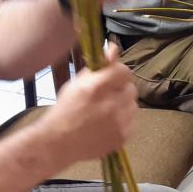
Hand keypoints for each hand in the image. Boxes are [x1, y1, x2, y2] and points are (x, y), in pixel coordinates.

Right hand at [35, 45, 137, 168]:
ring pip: (133, 105)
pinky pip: (132, 121)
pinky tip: (108, 124)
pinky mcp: (123, 136)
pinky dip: (124, 121)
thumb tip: (114, 48)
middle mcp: (112, 103)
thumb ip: (98, 66)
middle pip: (131, 88)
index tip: (112, 76)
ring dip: (123, 105)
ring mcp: (119, 122)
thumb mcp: (76, 83)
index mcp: (98, 87)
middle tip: (108, 95)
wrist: (59, 143)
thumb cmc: (65, 110)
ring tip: (107, 111)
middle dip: (121, 89)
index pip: (124, 71)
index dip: (119, 72)